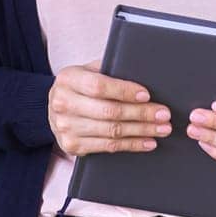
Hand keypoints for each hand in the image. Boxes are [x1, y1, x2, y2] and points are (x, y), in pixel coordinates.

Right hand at [47, 60, 171, 156]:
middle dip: (141, 114)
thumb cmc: (78, 88)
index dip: (125, 91)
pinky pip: (108, 147)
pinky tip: (147, 141)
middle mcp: (63, 103)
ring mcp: (66, 127)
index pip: (99, 86)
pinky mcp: (71, 145)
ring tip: (162, 128)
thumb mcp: (86, 71)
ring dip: (141, 131)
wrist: (52, 110)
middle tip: (163, 114)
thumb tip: (141, 70)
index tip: (146, 95)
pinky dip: (132, 145)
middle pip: (109, 111)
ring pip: (111, 131)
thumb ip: (108, 69)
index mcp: (68, 79)